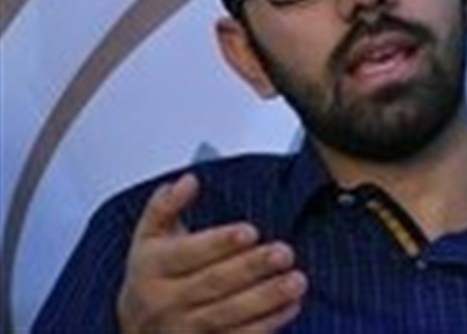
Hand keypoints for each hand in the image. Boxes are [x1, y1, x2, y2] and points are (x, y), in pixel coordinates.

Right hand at [117, 173, 306, 332]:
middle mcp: (166, 301)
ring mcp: (185, 329)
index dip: (220, 242)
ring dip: (266, 298)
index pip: (187, 253)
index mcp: (152, 267)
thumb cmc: (151, 274)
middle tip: (284, 252)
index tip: (250, 231)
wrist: (136, 328)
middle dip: (252, 267)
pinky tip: (291, 305)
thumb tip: (188, 181)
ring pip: (229, 314)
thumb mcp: (149, 236)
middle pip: (213, 283)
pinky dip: (267, 323)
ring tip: (297, 280)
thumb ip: (166, 204)